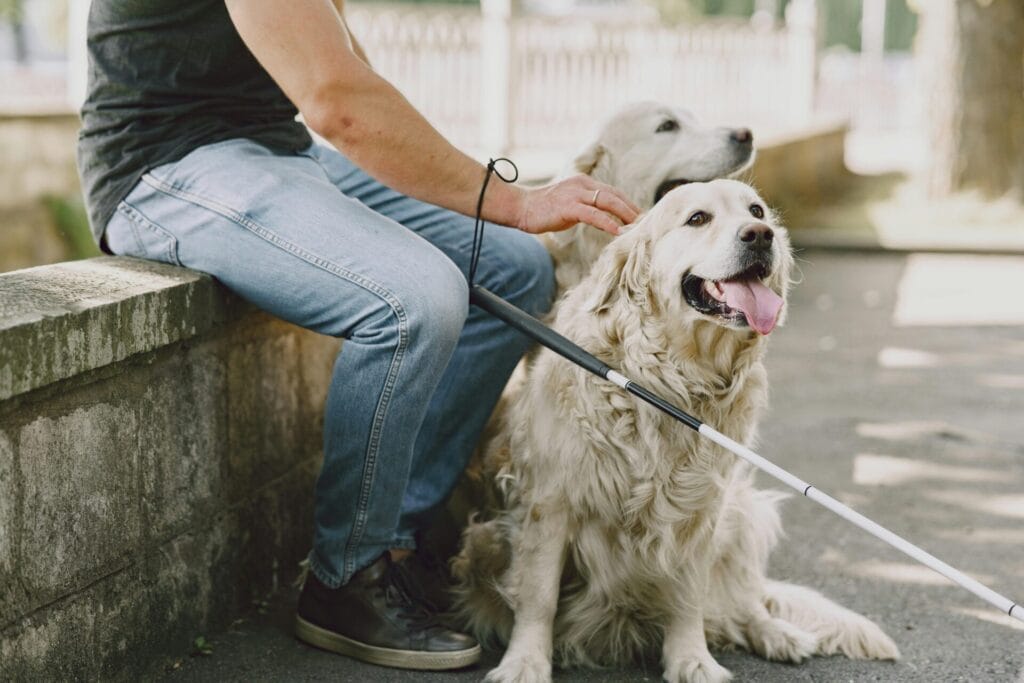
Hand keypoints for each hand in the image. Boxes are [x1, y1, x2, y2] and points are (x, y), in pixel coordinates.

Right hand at [513, 175, 639, 235]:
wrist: (521, 207)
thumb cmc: (544, 210)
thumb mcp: (570, 205)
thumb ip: (587, 208)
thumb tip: (604, 219)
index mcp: (584, 183)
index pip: (612, 192)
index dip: (628, 204)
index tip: (640, 216)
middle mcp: (582, 185)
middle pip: (615, 195)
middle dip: (632, 209)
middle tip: (646, 222)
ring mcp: (575, 194)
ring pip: (608, 202)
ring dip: (625, 214)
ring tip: (638, 226)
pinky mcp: (569, 207)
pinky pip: (593, 214)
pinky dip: (607, 222)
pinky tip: (617, 231)